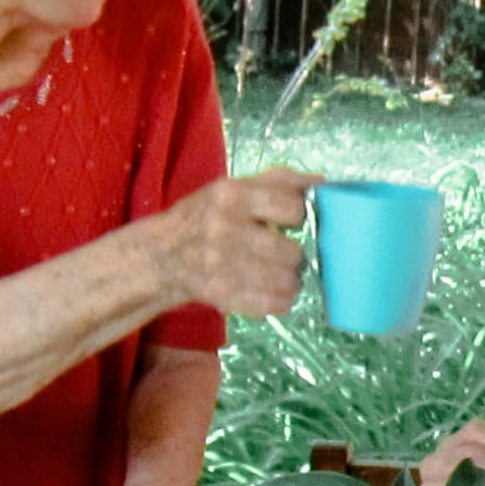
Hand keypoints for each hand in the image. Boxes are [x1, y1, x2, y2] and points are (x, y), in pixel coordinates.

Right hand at [147, 169, 314, 319]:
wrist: (161, 255)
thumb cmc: (205, 216)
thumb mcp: (234, 188)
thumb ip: (280, 181)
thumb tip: (323, 184)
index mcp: (232, 194)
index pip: (292, 208)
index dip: (298, 217)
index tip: (290, 223)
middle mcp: (224, 228)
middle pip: (291, 251)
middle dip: (295, 256)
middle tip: (287, 256)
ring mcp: (220, 264)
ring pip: (285, 281)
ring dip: (290, 280)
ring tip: (281, 274)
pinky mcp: (220, 295)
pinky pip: (272, 304)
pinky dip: (279, 300)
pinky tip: (273, 291)